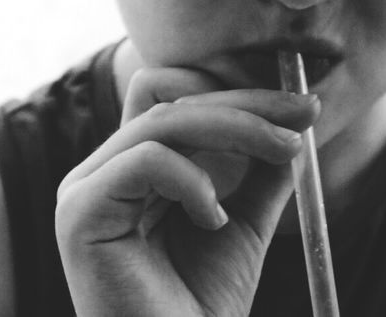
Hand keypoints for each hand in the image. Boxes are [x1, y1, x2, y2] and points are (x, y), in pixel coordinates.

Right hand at [56, 67, 318, 316]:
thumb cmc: (201, 304)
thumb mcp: (245, 222)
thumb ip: (261, 170)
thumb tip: (296, 118)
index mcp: (134, 166)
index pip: (179, 96)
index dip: (238, 90)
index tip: (303, 105)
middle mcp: (104, 170)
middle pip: (173, 98)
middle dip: (247, 100)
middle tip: (306, 113)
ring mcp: (86, 188)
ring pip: (164, 120)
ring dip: (237, 127)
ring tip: (284, 153)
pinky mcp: (80, 212)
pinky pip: (145, 159)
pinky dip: (193, 179)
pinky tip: (215, 220)